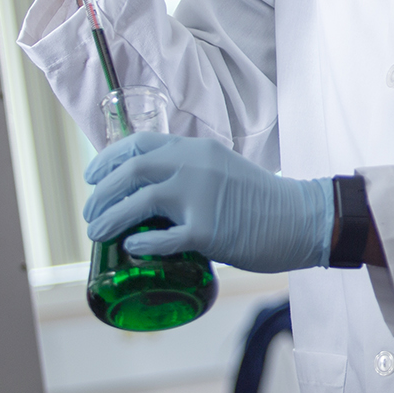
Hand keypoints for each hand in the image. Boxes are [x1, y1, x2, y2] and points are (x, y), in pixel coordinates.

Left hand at [83, 132, 333, 273]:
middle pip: (131, 170)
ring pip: (139, 201)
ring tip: (97, 233)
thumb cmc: (264, 200)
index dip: (107, 159)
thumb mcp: (224, 170)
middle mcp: (196, 166)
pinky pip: (163, 238)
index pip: (140, 143)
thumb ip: (193, 173)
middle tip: (90, 214)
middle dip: (101, 193)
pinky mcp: (209, 230)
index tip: (92, 176)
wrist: (303, 217)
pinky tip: (133, 249)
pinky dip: (142, 244)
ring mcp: (202, 196)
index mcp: (198, 149)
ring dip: (110, 218)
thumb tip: (156, 195)